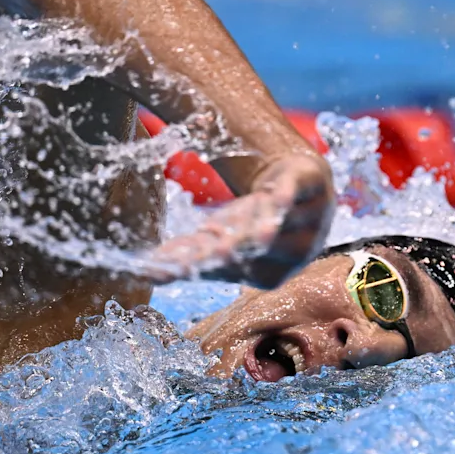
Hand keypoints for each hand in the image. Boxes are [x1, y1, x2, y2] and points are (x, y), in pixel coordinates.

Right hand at [144, 152, 333, 287]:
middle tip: (189, 264)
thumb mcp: (226, 233)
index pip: (223, 268)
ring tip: (225, 244)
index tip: (156, 270)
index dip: (191, 265)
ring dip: (250, 232)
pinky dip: (284, 195)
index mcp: (270, 272)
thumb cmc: (258, 215)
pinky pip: (297, 190)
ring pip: (270, 223)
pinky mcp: (312, 181)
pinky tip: (273, 199)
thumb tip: (142, 270)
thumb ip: (193, 252)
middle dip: (219, 254)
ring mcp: (307, 218)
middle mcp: (292, 251)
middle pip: (247, 250)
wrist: (302, 180)